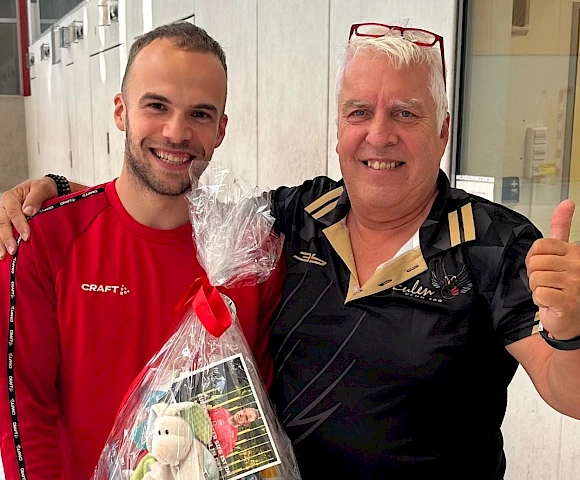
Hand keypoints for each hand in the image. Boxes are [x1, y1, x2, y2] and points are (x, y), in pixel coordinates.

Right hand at [0, 177, 57, 259]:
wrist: (47, 189)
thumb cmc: (44, 189)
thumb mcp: (42, 188)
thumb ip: (35, 198)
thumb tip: (28, 211)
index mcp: (11, 197)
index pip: (14, 213)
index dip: (19, 225)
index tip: (27, 236)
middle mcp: (4, 206)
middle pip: (2, 223)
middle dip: (7, 238)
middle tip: (13, 251)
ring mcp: (4, 215)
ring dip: (0, 243)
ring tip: (3, 256)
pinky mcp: (8, 222)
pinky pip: (2, 231)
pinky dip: (1, 242)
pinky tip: (2, 252)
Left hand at [526, 200, 579, 339]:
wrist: (572, 318)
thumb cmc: (565, 286)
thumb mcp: (564, 254)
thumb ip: (562, 228)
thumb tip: (566, 203)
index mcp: (575, 252)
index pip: (540, 246)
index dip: (535, 258)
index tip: (545, 267)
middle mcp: (579, 266)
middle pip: (535, 262)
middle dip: (535, 275)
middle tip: (548, 283)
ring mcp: (576, 284)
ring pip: (535, 278)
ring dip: (538, 288)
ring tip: (551, 292)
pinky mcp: (568, 301)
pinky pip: (539, 293)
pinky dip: (540, 300)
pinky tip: (551, 303)